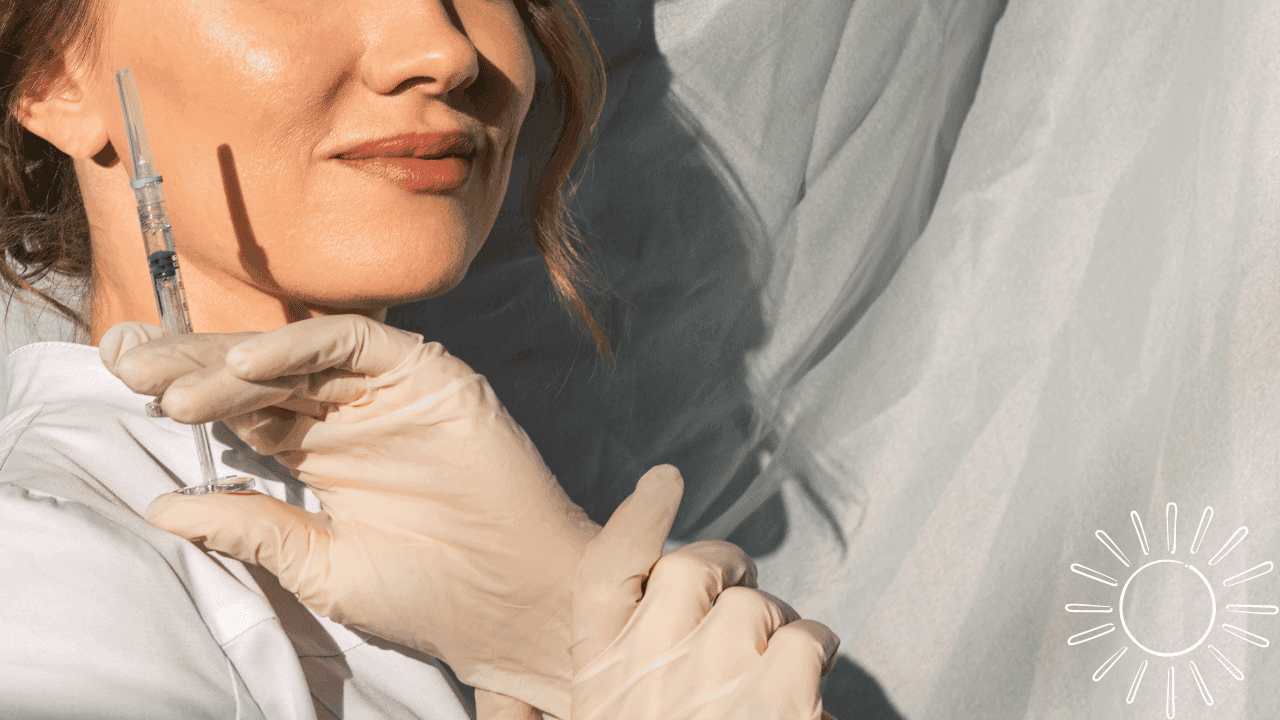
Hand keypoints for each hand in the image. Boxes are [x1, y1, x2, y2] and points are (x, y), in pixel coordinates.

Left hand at [101, 316, 599, 718]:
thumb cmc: (428, 594)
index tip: (124, 383)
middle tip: (127, 363)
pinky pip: (359, 344)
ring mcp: (389, 392)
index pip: (240, 408)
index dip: (184, 391)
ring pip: (299, 354)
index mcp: (319, 454)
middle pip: (260, 373)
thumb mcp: (319, 566)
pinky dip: (303, 346)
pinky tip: (247, 367)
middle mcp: (348, 414)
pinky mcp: (430, 377)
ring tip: (172, 384)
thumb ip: (250, 527)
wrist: (514, 606)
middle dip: (192, 364)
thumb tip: (161, 504)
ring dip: (233, 362)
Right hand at [477, 465, 839, 719]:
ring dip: (777, 628)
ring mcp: (712, 680)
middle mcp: (649, 668)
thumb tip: (590, 662)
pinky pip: (810, 640)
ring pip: (758, 605)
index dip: (636, 521)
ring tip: (776, 672)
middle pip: (692, 570)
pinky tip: (808, 693)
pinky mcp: (778, 702)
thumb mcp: (615, 713)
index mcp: (601, 679)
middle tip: (743, 602)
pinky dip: (818, 656)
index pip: (603, 576)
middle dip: (727, 573)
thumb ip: (605, 686)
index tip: (665, 481)